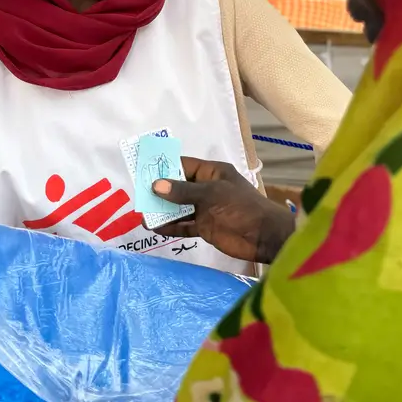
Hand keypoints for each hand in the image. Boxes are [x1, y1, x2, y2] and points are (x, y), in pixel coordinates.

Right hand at [152, 157, 294, 263]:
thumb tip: (156, 185)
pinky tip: (154, 228)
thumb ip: (183, 191)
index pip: (184, 165)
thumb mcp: (212, 194)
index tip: (143, 169)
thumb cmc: (241, 207)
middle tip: (137, 193)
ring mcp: (205, 209)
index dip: (165, 167)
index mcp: (213, 173)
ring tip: (141, 213)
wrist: (263, 236)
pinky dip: (170, 226)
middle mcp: (207, 189)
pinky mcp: (204, 227)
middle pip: (178, 187)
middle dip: (160, 190)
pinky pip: (183, 225)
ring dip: (162, 210)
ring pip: (179, 207)